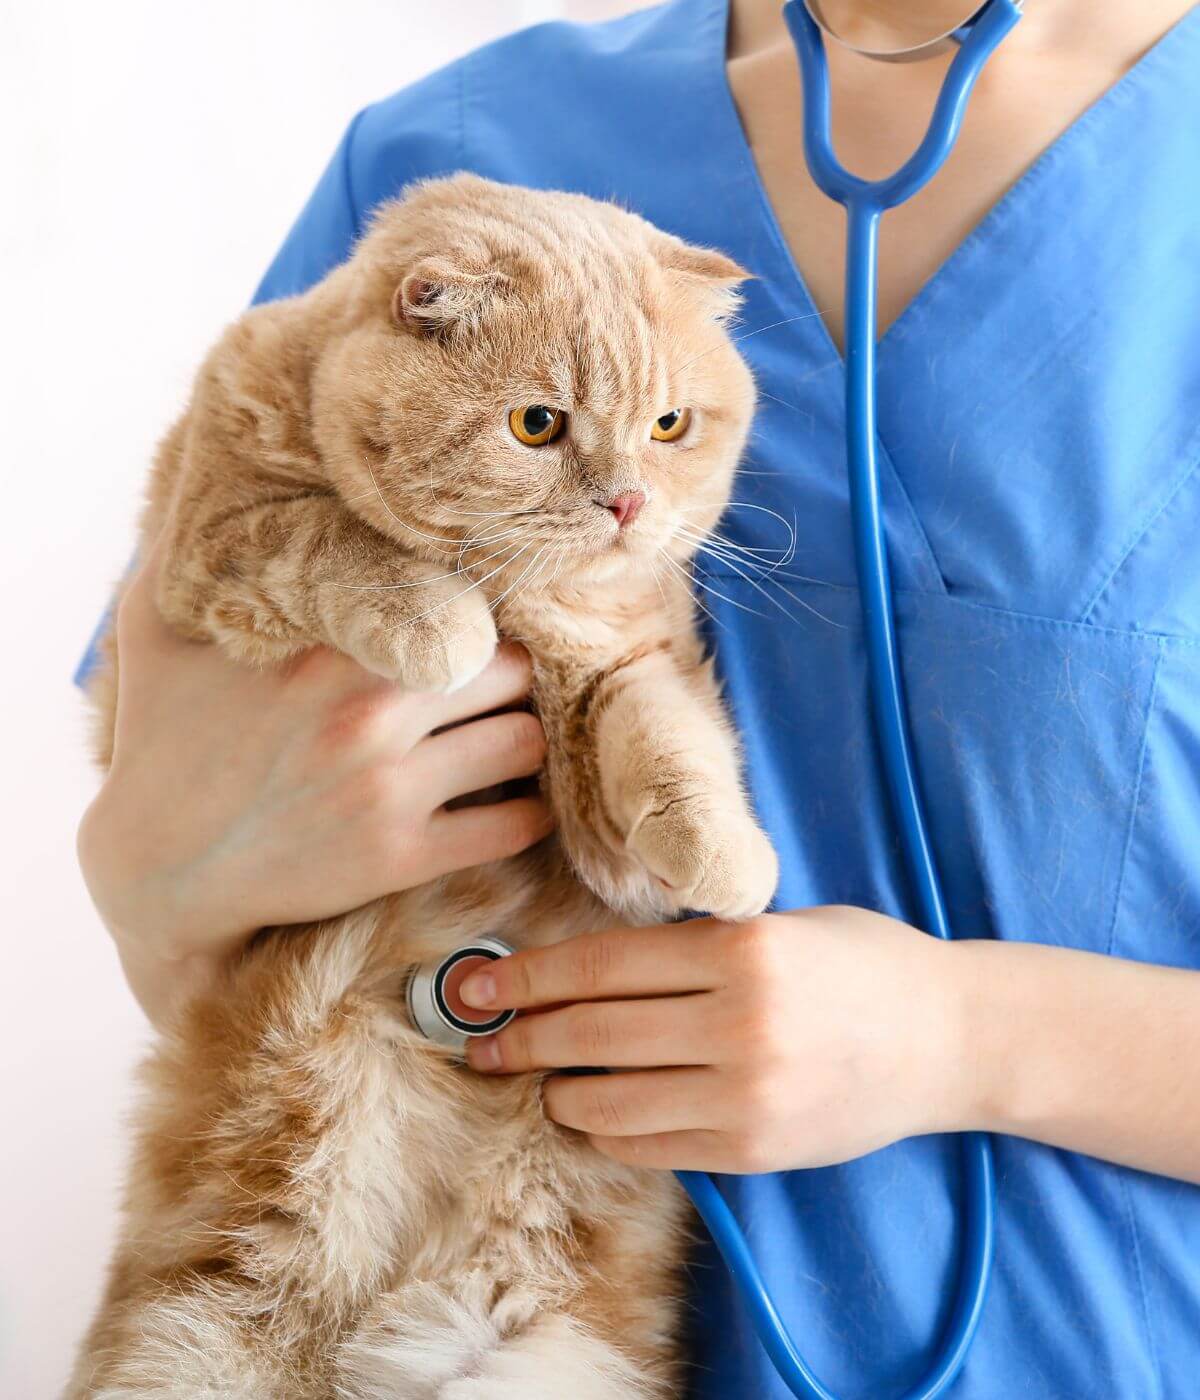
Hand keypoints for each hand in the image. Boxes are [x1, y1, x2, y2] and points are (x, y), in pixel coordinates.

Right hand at [77, 537, 552, 1026]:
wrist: (158, 871)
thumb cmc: (163, 741)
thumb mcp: (156, 629)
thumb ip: (184, 550)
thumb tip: (198, 469)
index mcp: (328, 646)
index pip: (461, 602)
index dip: (483, 612)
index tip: (482, 625)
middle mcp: (367, 711)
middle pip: (513, 669)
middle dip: (512, 678)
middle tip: (498, 689)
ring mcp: (388, 788)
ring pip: (525, 744)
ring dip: (524, 742)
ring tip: (504, 742)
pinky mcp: (401, 856)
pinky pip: (513, 828)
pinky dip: (526, 818)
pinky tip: (509, 807)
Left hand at [460, 906, 966, 1172]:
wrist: (950, 1039)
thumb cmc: (862, 963)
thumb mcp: (779, 925)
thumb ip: (693, 946)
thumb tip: (586, 967)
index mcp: (741, 953)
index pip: (600, 966)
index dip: (529, 975)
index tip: (482, 981)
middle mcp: (739, 1026)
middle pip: (591, 1034)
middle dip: (521, 1036)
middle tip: (480, 1038)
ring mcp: (746, 1097)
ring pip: (609, 1103)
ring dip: (557, 1091)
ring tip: (539, 1078)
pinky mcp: (753, 1150)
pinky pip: (650, 1148)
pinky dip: (606, 1133)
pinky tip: (592, 1114)